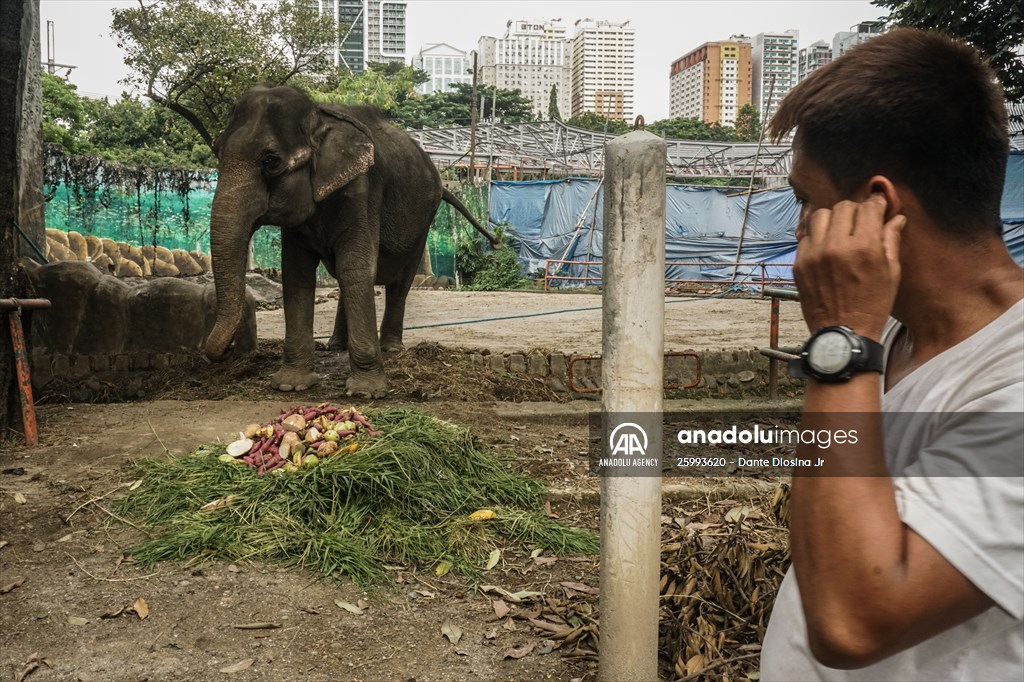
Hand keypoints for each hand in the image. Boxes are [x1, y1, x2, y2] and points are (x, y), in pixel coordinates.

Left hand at [794, 194, 905, 339]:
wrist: (843, 333)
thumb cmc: (873, 305)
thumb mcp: (891, 273)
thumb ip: (891, 240)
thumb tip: (896, 217)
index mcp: (865, 247)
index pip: (868, 207)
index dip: (876, 204)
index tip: (879, 207)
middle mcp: (836, 246)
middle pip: (843, 207)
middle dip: (855, 211)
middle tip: (861, 223)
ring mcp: (814, 254)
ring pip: (821, 215)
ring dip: (833, 219)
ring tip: (841, 232)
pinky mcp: (799, 263)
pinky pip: (806, 235)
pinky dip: (818, 236)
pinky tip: (827, 246)